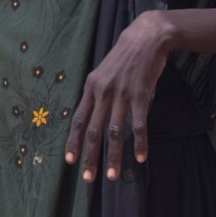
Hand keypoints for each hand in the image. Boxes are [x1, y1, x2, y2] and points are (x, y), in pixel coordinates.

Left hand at [64, 11, 169, 182]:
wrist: (146, 37)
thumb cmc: (124, 56)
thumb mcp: (102, 72)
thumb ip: (96, 93)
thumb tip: (89, 115)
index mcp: (91, 87)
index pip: (77, 120)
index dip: (72, 142)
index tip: (69, 161)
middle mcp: (103, 93)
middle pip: (93, 131)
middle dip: (90, 157)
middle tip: (89, 179)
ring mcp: (122, 95)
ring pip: (115, 132)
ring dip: (114, 156)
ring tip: (113, 176)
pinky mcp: (141, 95)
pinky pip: (138, 125)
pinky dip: (140, 143)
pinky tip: (141, 158)